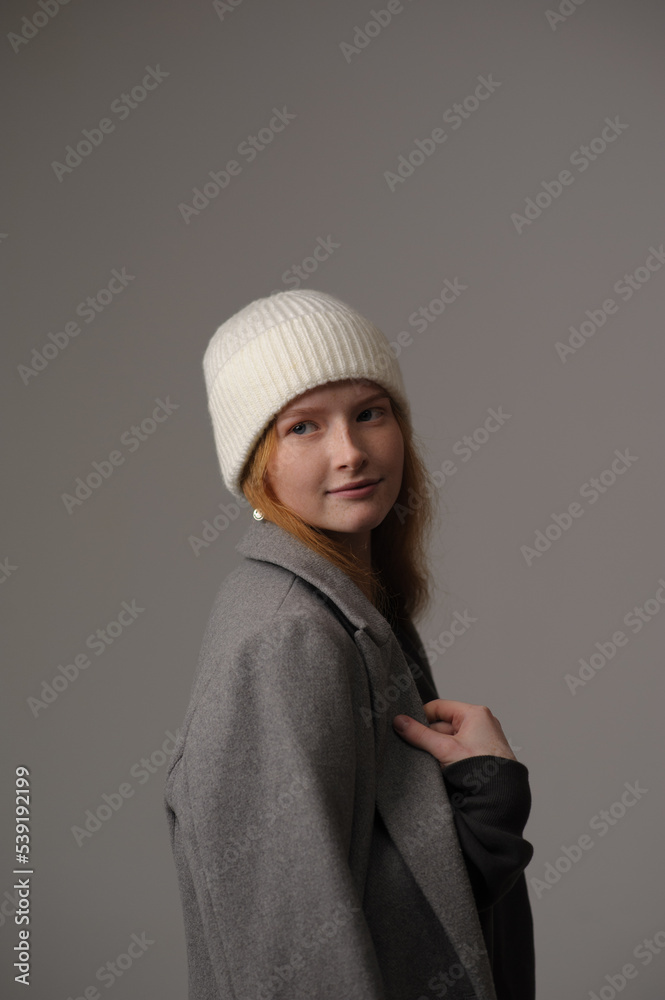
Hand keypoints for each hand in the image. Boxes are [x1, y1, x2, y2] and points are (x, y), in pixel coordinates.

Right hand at [392, 699, 516, 769]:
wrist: (502, 796)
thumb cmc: (481, 769)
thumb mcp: (444, 748)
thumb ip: (419, 734)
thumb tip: (398, 722)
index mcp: (475, 713)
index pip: (439, 707)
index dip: (421, 716)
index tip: (407, 727)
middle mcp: (481, 723)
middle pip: (443, 724)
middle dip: (429, 736)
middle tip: (416, 747)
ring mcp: (482, 739)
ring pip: (449, 738)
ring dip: (437, 748)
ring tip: (431, 760)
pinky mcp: (482, 754)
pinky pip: (458, 749)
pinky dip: (447, 756)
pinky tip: (441, 767)